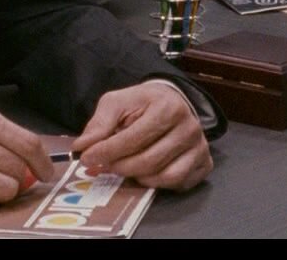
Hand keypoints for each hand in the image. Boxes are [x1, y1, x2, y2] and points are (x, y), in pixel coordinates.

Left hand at [72, 83, 212, 190]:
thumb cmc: (143, 104)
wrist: (171, 102)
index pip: (134, 138)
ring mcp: (200, 147)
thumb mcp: (117, 103)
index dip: (106, 151)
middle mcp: (190, 127)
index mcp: (168, 107)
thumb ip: (99, 123)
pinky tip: (145, 173)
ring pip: (164, 176)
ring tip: (124, 167)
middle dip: (119, 166)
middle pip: (148, 161)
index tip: (86, 157)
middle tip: (103, 165)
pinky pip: (178, 183)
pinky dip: (158, 183)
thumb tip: (82, 146)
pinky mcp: (204, 163)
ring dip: (137, 177)